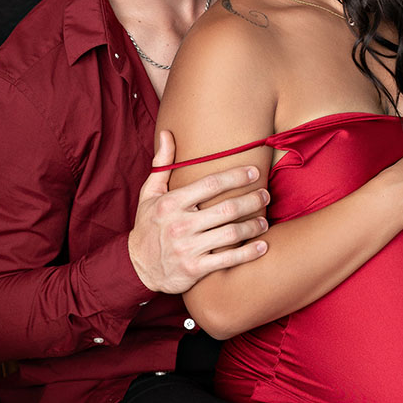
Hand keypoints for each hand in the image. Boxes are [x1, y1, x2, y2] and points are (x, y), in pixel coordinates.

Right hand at [128, 130, 270, 293]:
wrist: (137, 267)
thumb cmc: (148, 226)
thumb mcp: (149, 194)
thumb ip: (162, 164)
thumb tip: (167, 133)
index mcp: (170, 203)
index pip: (210, 184)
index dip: (236, 176)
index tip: (254, 171)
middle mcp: (180, 225)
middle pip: (226, 209)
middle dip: (252, 200)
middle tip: (265, 195)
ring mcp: (188, 248)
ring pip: (231, 234)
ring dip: (253, 226)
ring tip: (265, 221)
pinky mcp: (195, 269)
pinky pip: (228, 260)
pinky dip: (249, 253)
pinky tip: (263, 246)